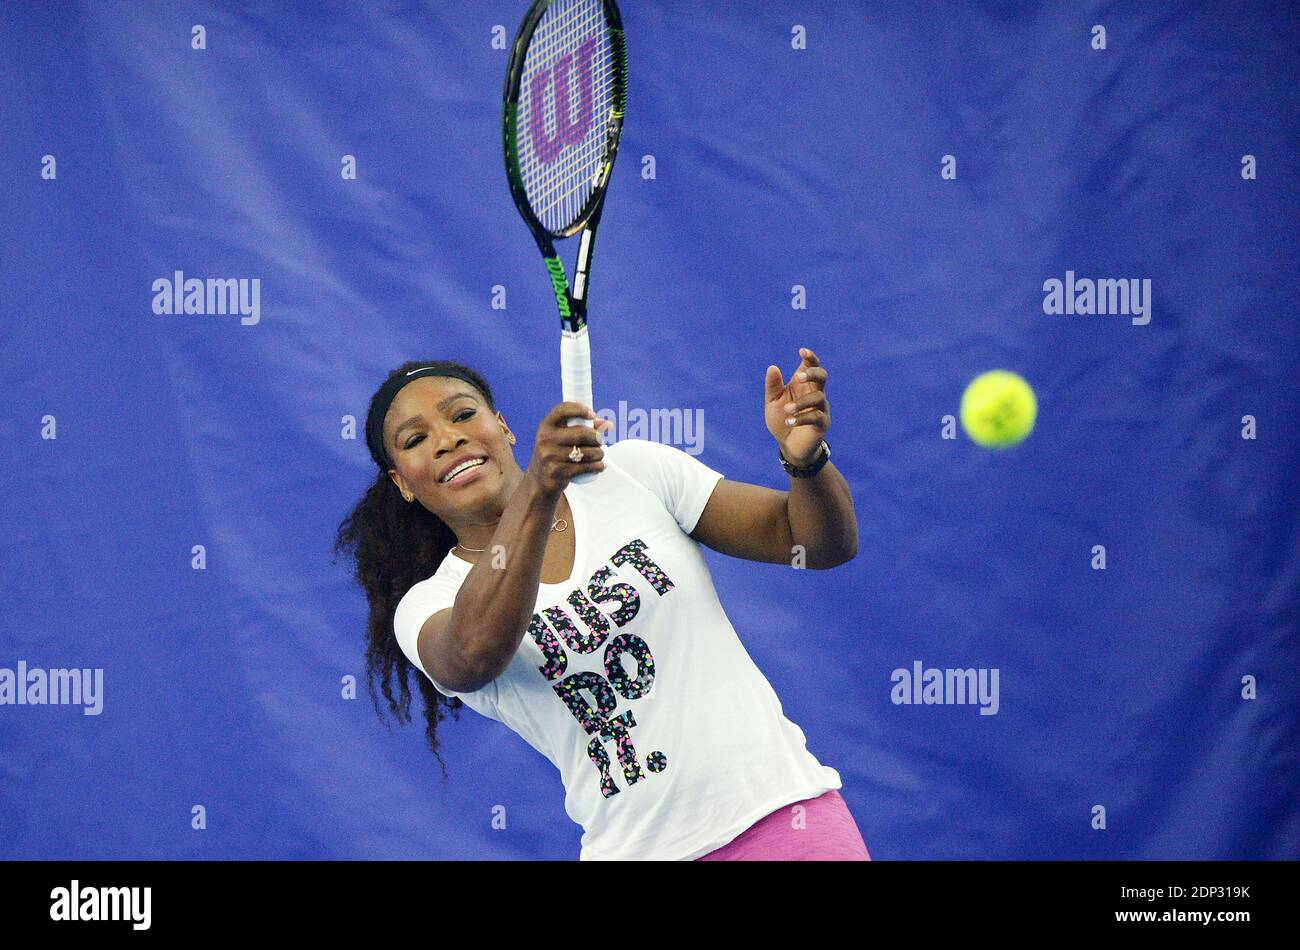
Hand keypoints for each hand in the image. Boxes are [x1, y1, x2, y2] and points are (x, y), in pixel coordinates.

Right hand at [526, 402, 612, 496]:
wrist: (539, 482)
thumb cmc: (555, 455)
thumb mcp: (561, 439)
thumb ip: (583, 428)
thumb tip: (607, 424)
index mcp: (545, 426)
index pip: (562, 410)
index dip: (579, 409)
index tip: (593, 415)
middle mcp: (545, 439)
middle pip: (581, 433)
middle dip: (597, 437)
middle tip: (601, 441)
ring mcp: (550, 456)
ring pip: (587, 452)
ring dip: (599, 454)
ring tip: (599, 455)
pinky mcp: (557, 472)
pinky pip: (586, 467)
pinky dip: (598, 466)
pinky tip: (600, 466)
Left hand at [764, 347, 829, 466]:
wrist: (788, 446)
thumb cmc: (781, 420)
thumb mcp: (772, 402)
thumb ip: (773, 386)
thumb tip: (773, 367)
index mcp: (803, 385)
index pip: (811, 366)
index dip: (810, 357)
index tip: (802, 351)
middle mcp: (815, 393)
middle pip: (822, 376)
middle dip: (812, 373)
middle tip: (798, 377)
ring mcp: (821, 408)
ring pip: (818, 397)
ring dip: (801, 402)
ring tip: (786, 410)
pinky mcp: (822, 424)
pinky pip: (817, 417)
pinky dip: (802, 418)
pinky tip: (789, 421)